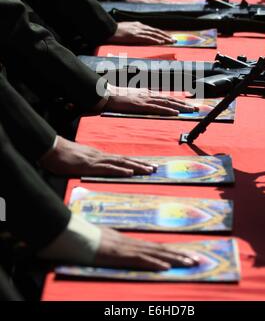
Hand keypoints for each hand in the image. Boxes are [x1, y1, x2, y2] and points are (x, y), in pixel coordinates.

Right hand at [39, 136, 156, 176]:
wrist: (51, 149)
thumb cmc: (63, 156)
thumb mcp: (80, 160)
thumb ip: (90, 164)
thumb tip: (98, 169)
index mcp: (100, 156)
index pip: (122, 160)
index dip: (136, 163)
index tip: (148, 166)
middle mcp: (101, 157)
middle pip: (125, 161)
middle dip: (141, 165)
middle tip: (156, 169)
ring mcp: (96, 160)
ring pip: (120, 163)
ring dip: (136, 167)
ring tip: (149, 170)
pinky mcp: (89, 165)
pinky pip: (107, 168)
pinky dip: (119, 170)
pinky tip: (129, 173)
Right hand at [95, 228, 199, 269]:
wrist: (79, 235)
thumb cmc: (91, 239)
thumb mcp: (108, 242)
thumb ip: (117, 246)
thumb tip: (121, 249)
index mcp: (132, 243)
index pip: (157, 248)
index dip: (173, 253)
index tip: (188, 255)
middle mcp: (134, 245)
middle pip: (161, 250)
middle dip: (181, 256)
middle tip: (198, 260)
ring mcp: (128, 250)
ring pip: (156, 255)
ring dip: (174, 260)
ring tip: (190, 263)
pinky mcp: (121, 256)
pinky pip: (140, 260)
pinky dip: (154, 264)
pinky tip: (165, 267)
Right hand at [103, 86, 197, 115]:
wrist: (105, 95)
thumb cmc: (115, 98)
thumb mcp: (130, 99)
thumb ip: (138, 102)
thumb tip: (144, 105)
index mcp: (146, 94)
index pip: (166, 97)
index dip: (178, 100)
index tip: (188, 104)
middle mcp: (148, 95)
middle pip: (170, 99)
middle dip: (184, 104)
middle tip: (196, 108)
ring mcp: (145, 99)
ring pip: (166, 103)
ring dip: (180, 107)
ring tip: (190, 110)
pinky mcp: (140, 105)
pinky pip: (156, 108)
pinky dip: (167, 110)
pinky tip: (175, 112)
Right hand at [107, 21, 173, 45]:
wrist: (108, 29)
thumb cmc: (116, 31)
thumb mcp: (128, 29)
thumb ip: (135, 32)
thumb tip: (141, 37)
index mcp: (139, 25)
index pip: (154, 29)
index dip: (162, 34)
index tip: (169, 37)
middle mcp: (140, 26)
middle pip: (157, 31)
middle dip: (167, 36)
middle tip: (175, 40)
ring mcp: (138, 30)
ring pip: (154, 34)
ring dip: (164, 38)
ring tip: (171, 42)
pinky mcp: (135, 35)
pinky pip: (147, 38)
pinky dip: (155, 40)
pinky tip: (161, 42)